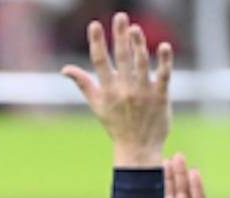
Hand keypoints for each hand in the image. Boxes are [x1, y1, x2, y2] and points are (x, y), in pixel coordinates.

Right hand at [61, 12, 172, 167]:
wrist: (139, 150)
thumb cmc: (116, 126)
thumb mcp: (97, 106)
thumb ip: (83, 84)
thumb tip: (64, 69)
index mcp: (108, 92)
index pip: (100, 63)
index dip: (97, 43)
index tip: (95, 24)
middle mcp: (125, 91)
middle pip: (122, 59)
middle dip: (120, 37)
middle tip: (121, 16)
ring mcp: (144, 93)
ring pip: (142, 64)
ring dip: (139, 45)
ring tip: (136, 28)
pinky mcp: (161, 97)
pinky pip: (163, 76)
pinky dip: (165, 61)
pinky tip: (164, 46)